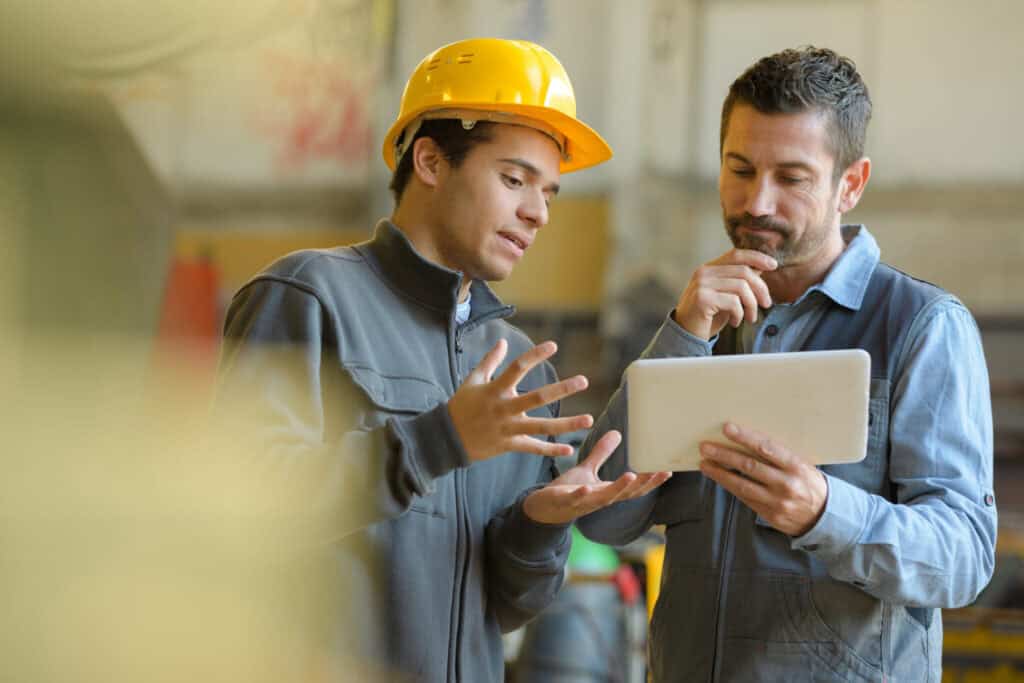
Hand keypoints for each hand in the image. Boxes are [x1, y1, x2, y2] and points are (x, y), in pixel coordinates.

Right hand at [448, 339, 592, 461]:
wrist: (446, 438)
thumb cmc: (460, 406)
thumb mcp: (472, 381)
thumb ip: (489, 361)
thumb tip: (502, 342)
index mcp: (495, 390)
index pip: (517, 368)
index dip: (535, 356)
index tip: (554, 345)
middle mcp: (504, 409)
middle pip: (537, 398)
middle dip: (561, 390)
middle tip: (583, 381)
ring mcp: (508, 429)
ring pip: (541, 427)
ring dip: (566, 424)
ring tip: (589, 419)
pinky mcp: (509, 445)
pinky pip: (533, 448)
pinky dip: (550, 450)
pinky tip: (569, 449)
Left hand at [523, 430, 671, 524]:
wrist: (542, 509)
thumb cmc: (567, 491)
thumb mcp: (587, 470)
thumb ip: (602, 454)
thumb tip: (617, 433)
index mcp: (606, 492)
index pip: (633, 488)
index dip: (651, 481)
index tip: (668, 470)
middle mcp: (599, 499)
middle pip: (625, 494)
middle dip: (643, 484)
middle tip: (659, 472)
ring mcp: (582, 502)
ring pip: (604, 498)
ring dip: (618, 488)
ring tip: (631, 476)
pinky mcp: (564, 502)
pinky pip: (574, 499)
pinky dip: (581, 495)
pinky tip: (587, 488)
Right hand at [673, 249, 776, 339]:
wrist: (686, 335)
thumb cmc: (707, 317)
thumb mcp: (726, 296)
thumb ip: (738, 281)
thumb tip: (761, 268)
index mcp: (708, 269)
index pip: (736, 254)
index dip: (757, 257)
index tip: (774, 265)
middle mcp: (703, 273)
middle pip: (744, 271)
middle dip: (761, 288)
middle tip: (766, 304)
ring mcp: (701, 285)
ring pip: (742, 287)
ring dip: (751, 305)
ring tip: (750, 317)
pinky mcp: (702, 299)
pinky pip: (733, 302)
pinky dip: (740, 314)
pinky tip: (735, 322)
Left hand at [699, 422, 826, 536]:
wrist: (826, 516)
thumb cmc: (809, 482)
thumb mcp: (802, 464)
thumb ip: (779, 455)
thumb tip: (749, 439)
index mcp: (796, 466)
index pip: (766, 448)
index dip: (745, 437)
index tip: (727, 428)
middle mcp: (786, 483)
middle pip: (749, 466)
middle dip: (724, 455)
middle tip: (705, 446)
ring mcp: (777, 501)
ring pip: (742, 485)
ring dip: (720, 473)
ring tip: (705, 463)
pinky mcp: (770, 515)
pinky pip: (745, 498)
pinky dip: (730, 486)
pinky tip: (718, 477)